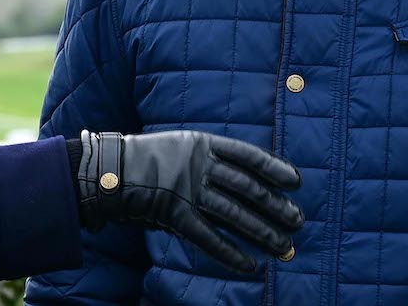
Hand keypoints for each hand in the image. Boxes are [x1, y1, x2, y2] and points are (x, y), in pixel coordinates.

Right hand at [75, 130, 302, 272]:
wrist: (109, 170)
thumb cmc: (148, 157)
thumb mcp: (182, 145)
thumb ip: (209, 158)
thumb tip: (245, 177)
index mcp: (203, 144)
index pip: (248, 156)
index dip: (274, 168)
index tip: (295, 182)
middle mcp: (199, 166)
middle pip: (248, 188)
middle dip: (275, 206)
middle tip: (297, 221)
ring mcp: (187, 191)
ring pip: (234, 215)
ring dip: (262, 232)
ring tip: (283, 246)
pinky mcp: (175, 215)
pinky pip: (208, 238)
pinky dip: (230, 253)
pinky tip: (250, 265)